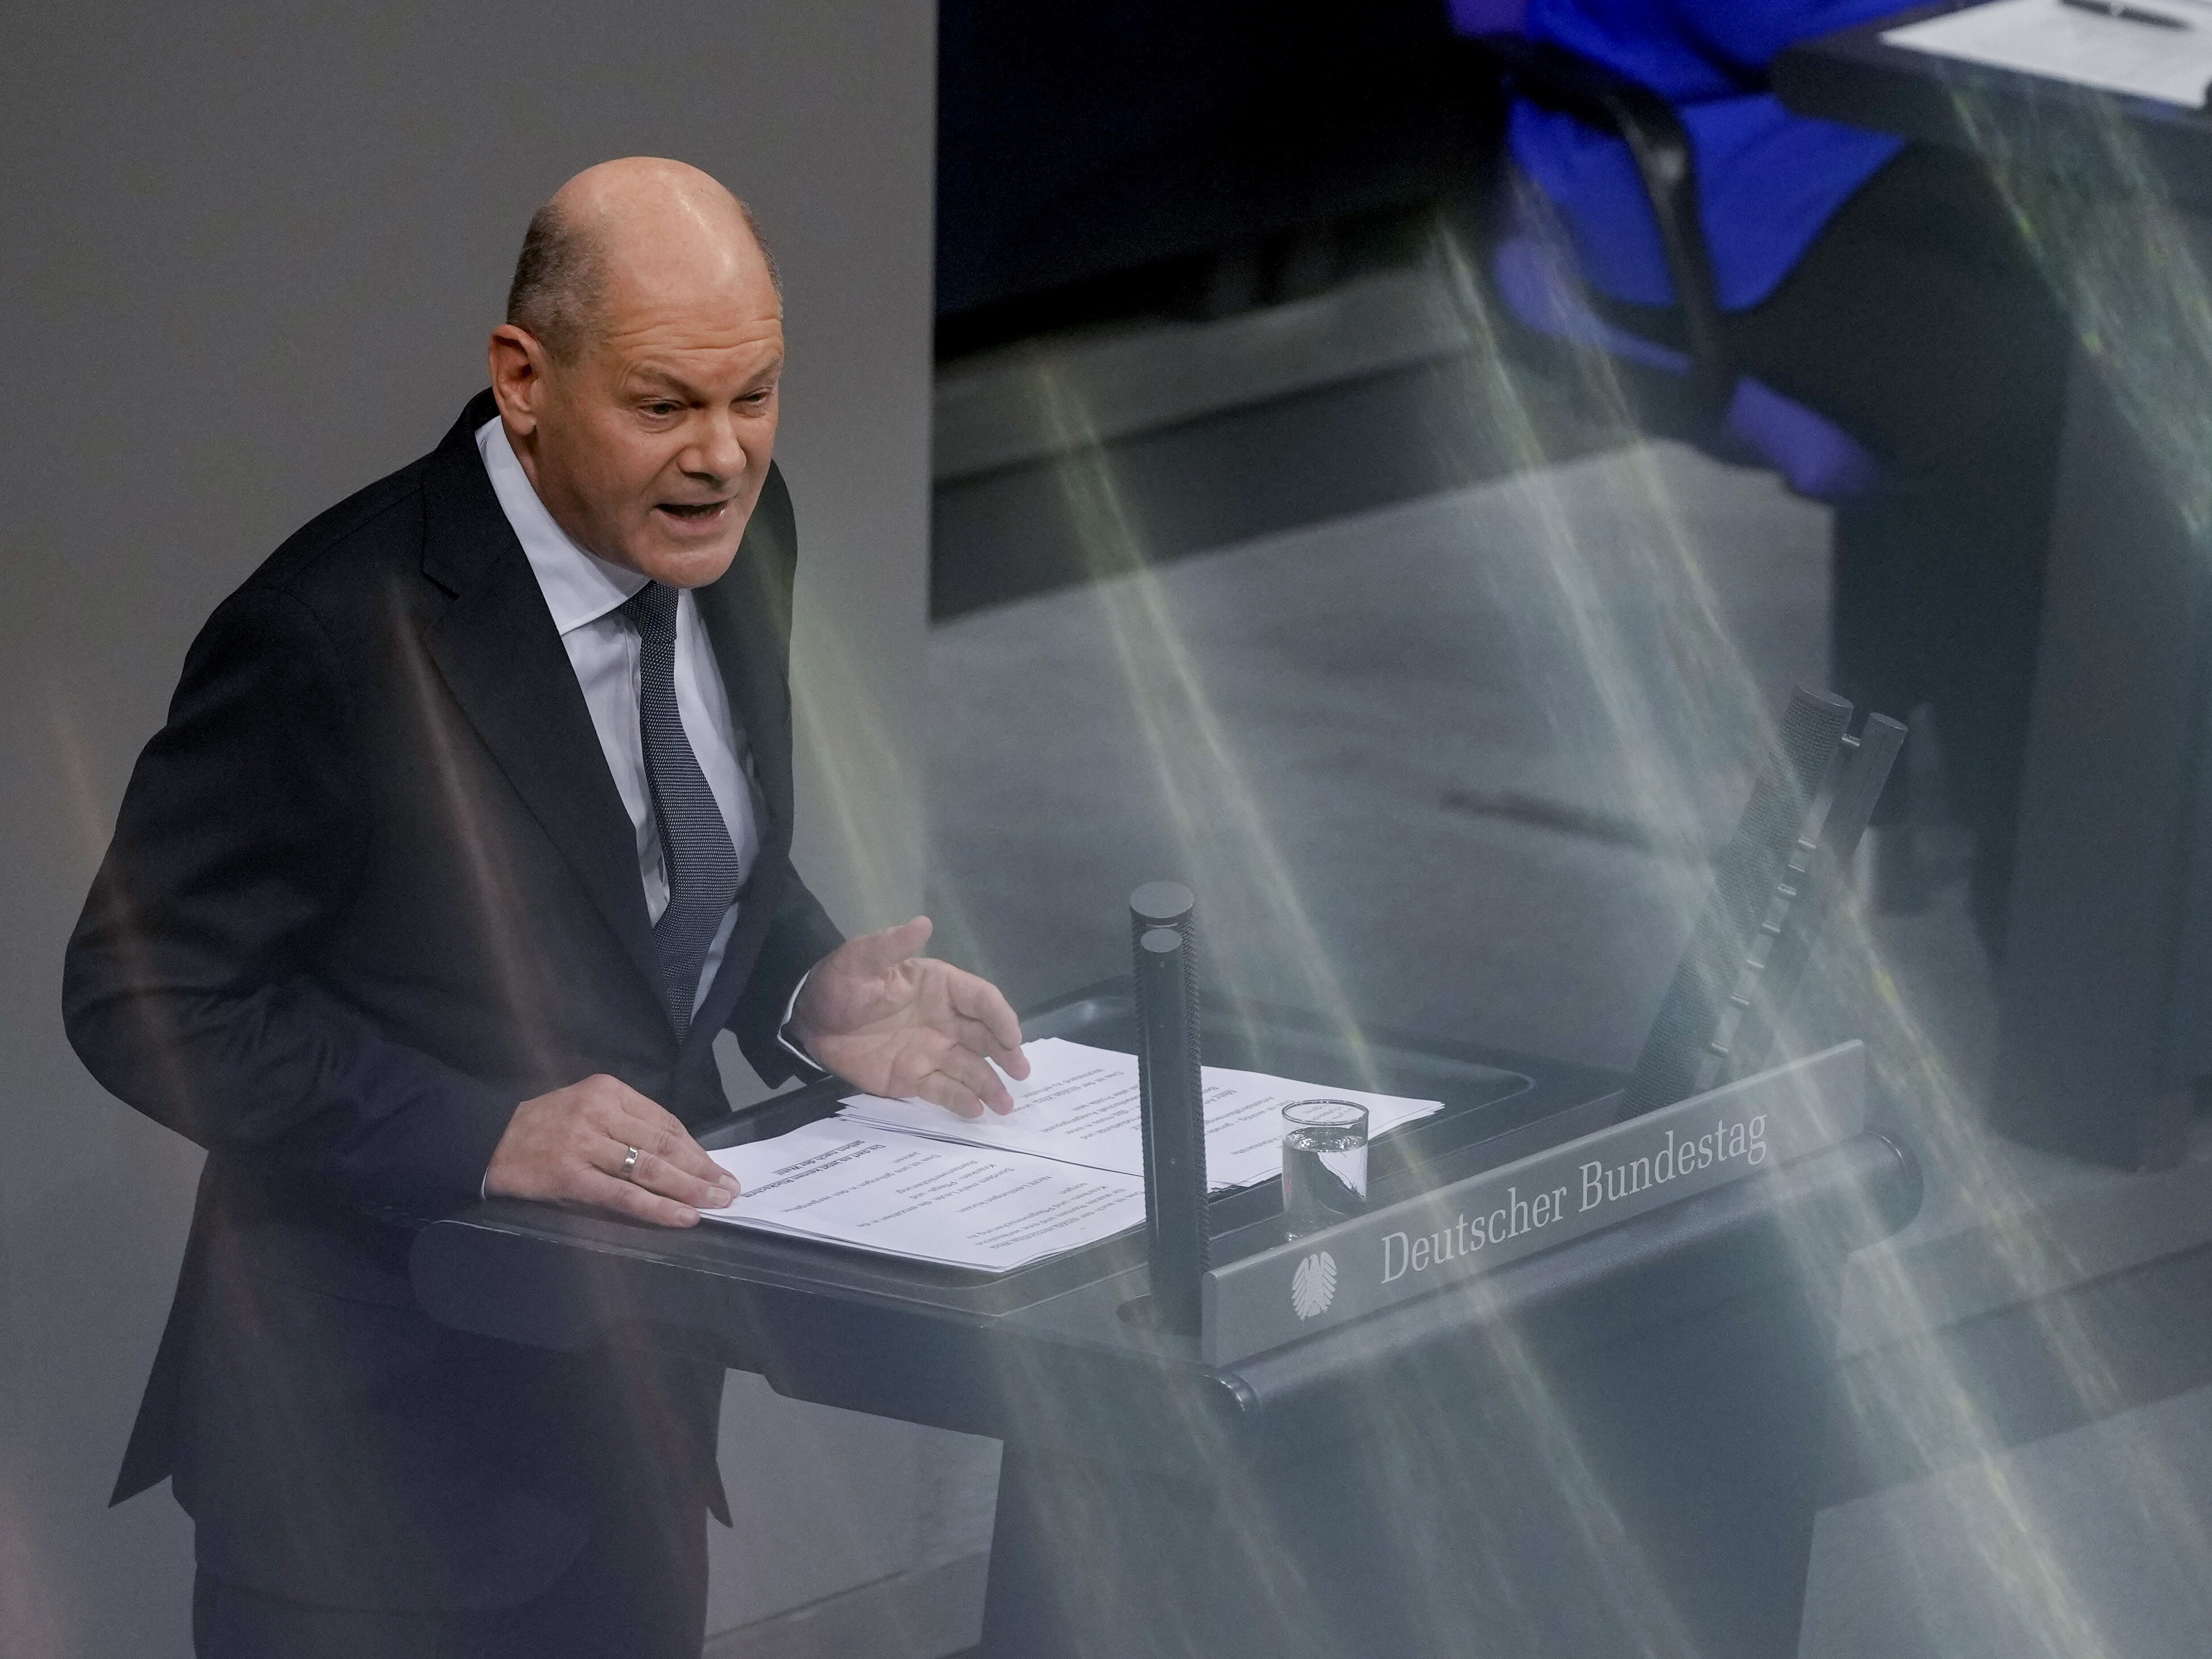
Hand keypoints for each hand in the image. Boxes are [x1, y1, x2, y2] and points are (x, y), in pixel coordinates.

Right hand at [485, 1073, 738, 1226]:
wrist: (487, 1141)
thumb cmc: (543, 1128)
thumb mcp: (587, 1109)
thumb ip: (626, 1126)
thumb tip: (678, 1158)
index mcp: (609, 1091)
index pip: (665, 1121)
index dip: (697, 1148)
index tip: (718, 1168)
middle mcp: (600, 1112)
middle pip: (664, 1144)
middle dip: (702, 1169)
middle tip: (730, 1189)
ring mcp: (584, 1142)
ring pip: (650, 1168)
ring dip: (690, 1189)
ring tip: (716, 1203)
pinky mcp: (570, 1174)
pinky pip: (624, 1194)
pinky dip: (658, 1207)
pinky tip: (683, 1216)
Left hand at [792, 916, 1030, 1117]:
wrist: (808, 1019)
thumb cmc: (840, 983)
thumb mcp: (862, 959)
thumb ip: (893, 945)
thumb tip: (924, 923)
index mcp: (940, 987)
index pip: (981, 1000)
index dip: (1000, 1017)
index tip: (1011, 1037)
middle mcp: (945, 1020)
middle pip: (985, 1036)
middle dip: (1007, 1053)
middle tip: (1022, 1072)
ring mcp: (931, 1051)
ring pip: (970, 1068)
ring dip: (990, 1084)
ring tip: (1005, 1105)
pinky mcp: (913, 1078)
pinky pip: (943, 1090)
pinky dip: (960, 1101)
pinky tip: (975, 1111)